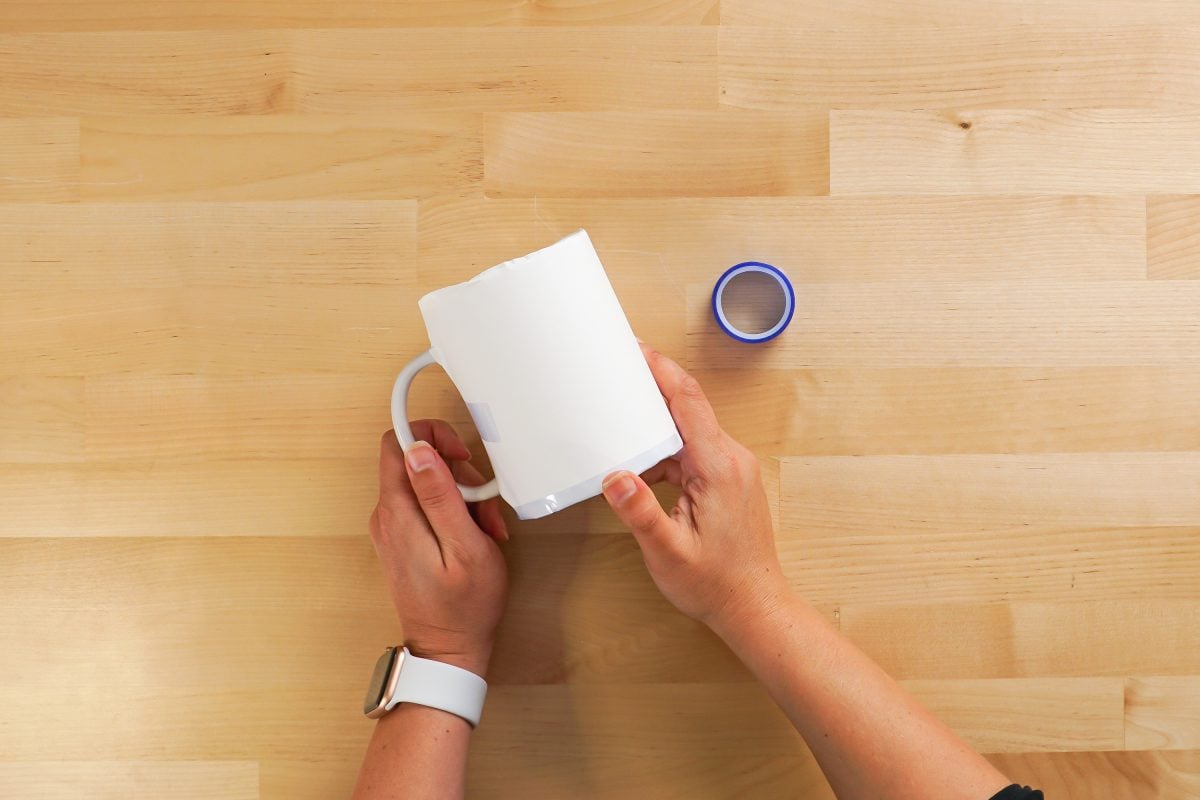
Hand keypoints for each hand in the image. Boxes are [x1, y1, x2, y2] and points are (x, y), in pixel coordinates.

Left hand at [369, 421, 508, 675]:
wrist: (447, 650)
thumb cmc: (464, 605)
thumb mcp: (465, 546)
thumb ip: (440, 495)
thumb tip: (418, 451)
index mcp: (399, 512)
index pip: (397, 442)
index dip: (432, 437)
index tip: (462, 457)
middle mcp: (387, 515)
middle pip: (417, 462)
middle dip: (457, 473)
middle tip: (483, 504)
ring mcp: (392, 528)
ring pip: (425, 483)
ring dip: (460, 495)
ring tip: (483, 526)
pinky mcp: (402, 539)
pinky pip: (425, 506)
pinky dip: (452, 512)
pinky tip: (472, 535)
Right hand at [601, 345, 787, 636]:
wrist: (755, 607)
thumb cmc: (715, 584)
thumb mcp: (668, 551)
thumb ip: (641, 512)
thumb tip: (614, 475)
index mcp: (718, 467)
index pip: (687, 402)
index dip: (660, 370)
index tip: (636, 348)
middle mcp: (731, 459)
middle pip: (689, 406)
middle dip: (654, 384)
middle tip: (618, 369)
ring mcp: (733, 468)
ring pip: (691, 428)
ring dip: (658, 420)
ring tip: (621, 414)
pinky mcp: (729, 480)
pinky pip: (695, 448)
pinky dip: (667, 446)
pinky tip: (643, 460)